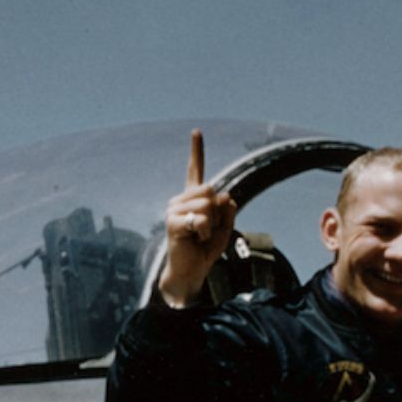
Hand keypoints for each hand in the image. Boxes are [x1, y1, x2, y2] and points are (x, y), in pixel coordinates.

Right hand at [157, 129, 237, 307]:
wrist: (191, 271)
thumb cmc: (205, 250)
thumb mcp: (225, 228)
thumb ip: (228, 211)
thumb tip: (226, 196)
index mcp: (193, 198)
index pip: (196, 170)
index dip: (197, 151)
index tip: (197, 131)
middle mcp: (180, 199)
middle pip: (211, 190)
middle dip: (218, 212)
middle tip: (207, 230)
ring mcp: (173, 209)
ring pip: (208, 204)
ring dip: (212, 224)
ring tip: (200, 236)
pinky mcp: (172, 221)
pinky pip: (202, 220)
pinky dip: (206, 232)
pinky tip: (195, 239)